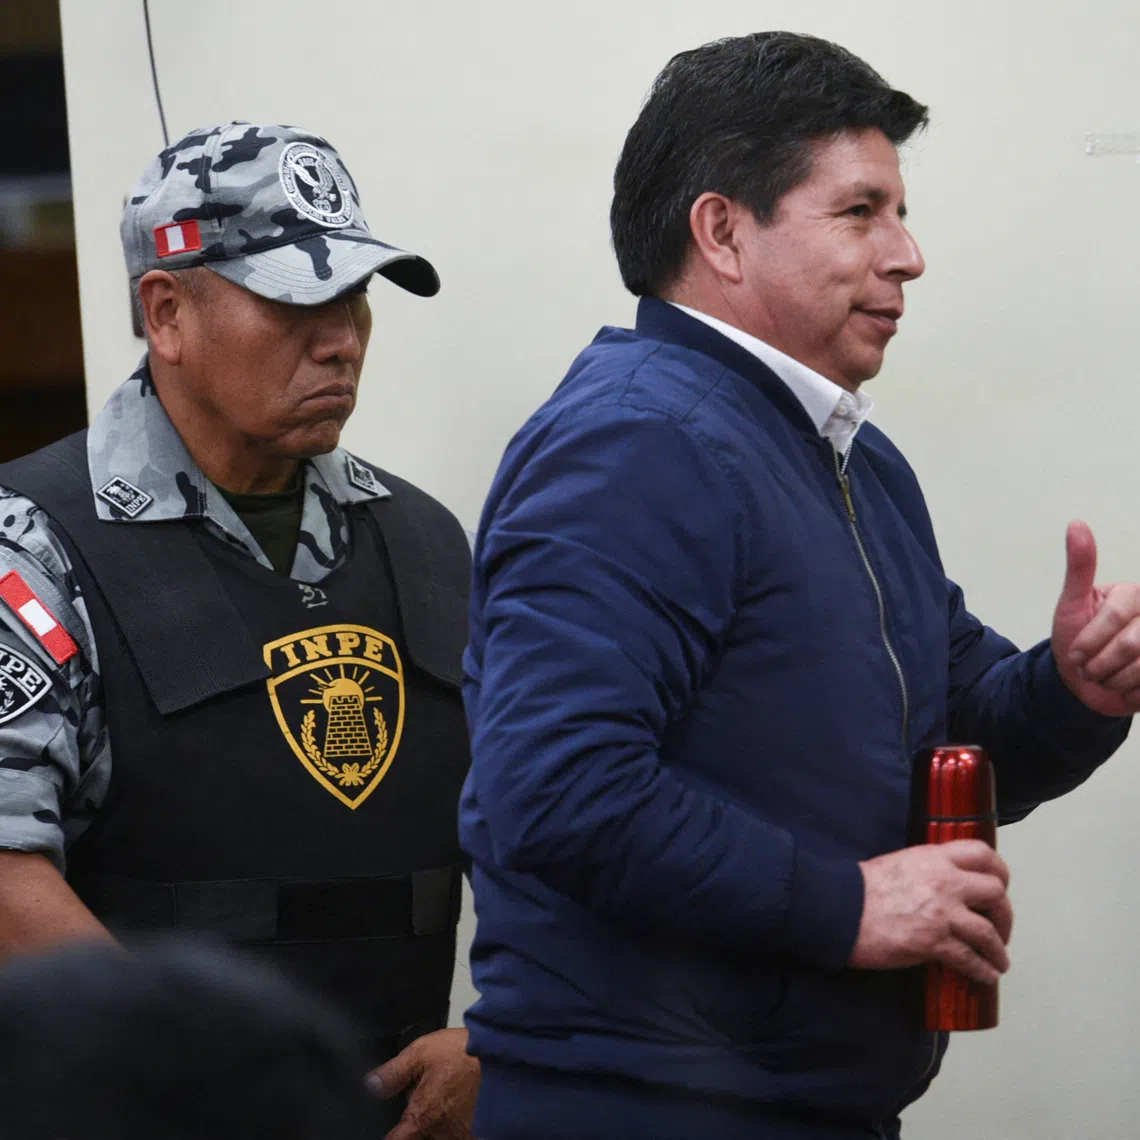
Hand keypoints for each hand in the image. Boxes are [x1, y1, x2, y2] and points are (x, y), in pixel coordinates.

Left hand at [367, 1028, 479, 1139]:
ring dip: (439, 1122)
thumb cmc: (467, 1054)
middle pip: (419, 1138)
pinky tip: (462, 1102)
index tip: (393, 1127)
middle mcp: (441, 1137)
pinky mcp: (480, 1132)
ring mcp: (463, 1137)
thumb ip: (394, 1072)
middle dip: (419, 1124)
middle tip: (429, 1098)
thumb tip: (371, 1086)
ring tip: (447, 1097)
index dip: (392, 1134)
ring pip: (441, 1135)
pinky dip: (458, 1121)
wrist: (508, 1055)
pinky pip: (461, 1131)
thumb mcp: (422, 1053)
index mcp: (422, 1120)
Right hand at [850, 840, 1012, 984]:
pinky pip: (969, 959)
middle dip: (1004, 915)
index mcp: (934, 858)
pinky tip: (985, 975)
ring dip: (998, 949)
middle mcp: (944, 882)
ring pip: (988, 932)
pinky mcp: (933, 942)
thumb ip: (927, 869)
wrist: (839, 908)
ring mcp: (941, 913)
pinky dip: (982, 969)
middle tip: (1001, 928)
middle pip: (995, 894)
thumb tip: (945, 885)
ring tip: (998, 960)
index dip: (1000, 871)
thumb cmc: (861, 887)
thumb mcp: (899, 863)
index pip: (982, 854)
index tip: (1001, 885)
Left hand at [1053, 521, 1139, 715]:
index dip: (1090, 640)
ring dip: (1113, 680)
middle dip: (1100, 663)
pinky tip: (1122, 688)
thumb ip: (1080, 567)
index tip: (1074, 654)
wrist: (1083, 683)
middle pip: (1131, 644)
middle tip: (1087, 668)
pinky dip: (1129, 693)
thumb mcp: (1072, 604)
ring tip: (1102, 677)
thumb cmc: (1076, 639)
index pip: (1116, 616)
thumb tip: (1076, 523)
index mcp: (1134, 594)